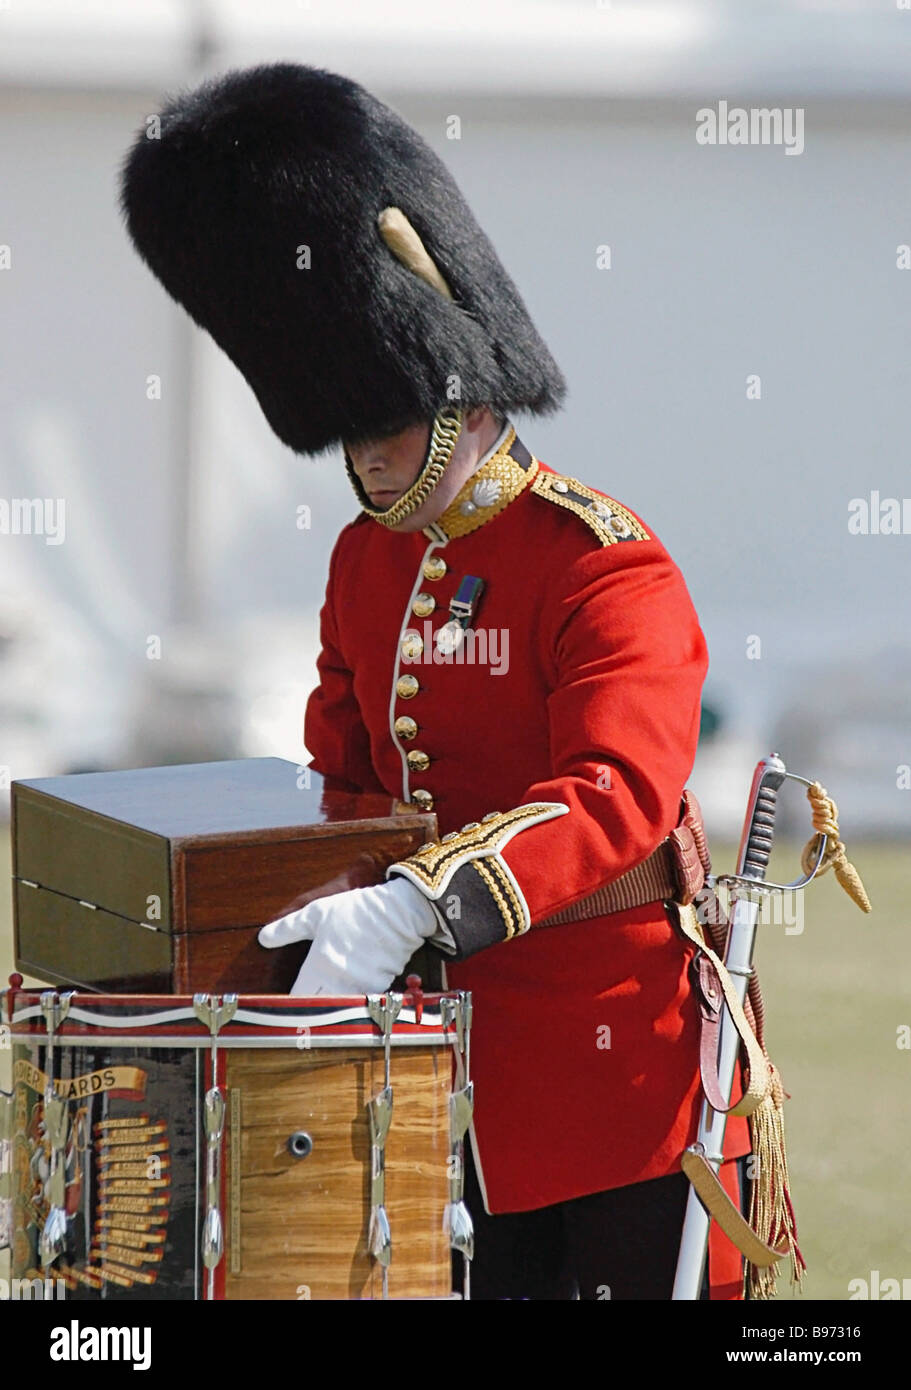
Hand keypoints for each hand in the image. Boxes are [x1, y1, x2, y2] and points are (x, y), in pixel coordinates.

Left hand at [257, 876, 441, 996]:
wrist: (398, 912)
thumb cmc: (356, 910)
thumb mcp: (316, 913)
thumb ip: (288, 928)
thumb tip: (263, 938)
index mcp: (319, 966)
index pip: (296, 998)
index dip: (287, 1005)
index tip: (281, 1008)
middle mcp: (338, 982)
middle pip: (317, 1010)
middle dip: (307, 1012)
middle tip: (300, 1013)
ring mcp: (359, 987)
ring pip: (338, 1009)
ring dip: (330, 1010)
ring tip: (322, 1007)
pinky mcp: (378, 987)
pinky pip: (360, 1002)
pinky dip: (353, 1002)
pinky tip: (348, 995)